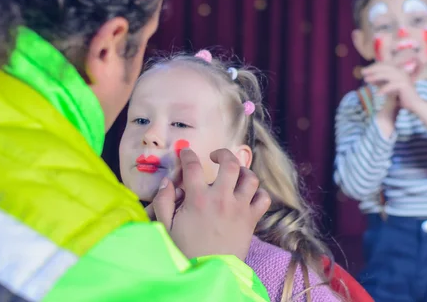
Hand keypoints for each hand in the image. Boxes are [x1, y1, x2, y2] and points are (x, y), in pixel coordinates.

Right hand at [152, 148, 270, 260]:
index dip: (188, 155)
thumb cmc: (185, 250)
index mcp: (198, 199)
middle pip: (230, 163)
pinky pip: (263, 199)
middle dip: (223, 154)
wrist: (208, 273)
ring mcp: (239, 208)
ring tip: (235, 174)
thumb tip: (168, 182)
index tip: (186, 153)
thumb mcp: (166, 226)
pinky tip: (248, 195)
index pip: (193, 166)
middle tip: (215, 157)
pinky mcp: (251, 220)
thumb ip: (164, 201)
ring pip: (250, 178)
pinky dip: (258, 194)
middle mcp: (221, 198)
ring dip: (243, 172)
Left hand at [362, 63, 426, 134]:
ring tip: (366, 80)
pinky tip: (377, 94)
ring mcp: (403, 78)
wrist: (414, 105)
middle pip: (385, 68)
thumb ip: (380, 82)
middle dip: (373, 70)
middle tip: (363, 72)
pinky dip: (384, 89)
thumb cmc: (401, 97)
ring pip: (387, 75)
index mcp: (399, 71)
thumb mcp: (388, 88)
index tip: (364, 70)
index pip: (385, 66)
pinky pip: (391, 86)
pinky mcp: (404, 85)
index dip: (374, 67)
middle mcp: (401, 72)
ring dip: (376, 77)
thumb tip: (368, 78)